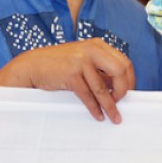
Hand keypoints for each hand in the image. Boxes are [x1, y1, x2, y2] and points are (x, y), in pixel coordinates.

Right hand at [0, 39, 135, 122]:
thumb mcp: (84, 61)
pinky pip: (88, 95)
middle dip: (124, 90)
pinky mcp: (70, 73)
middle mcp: (92, 50)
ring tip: (114, 117)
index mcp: (98, 45)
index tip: (128, 93)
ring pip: (103, 87)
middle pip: (120, 71)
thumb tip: (121, 89)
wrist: (31, 66)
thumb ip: (101, 71)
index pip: (124, 62)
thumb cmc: (59, 65)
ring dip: (110, 105)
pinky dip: (95, 108)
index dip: (129, 80)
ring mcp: (80, 61)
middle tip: (122, 102)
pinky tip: (98, 115)